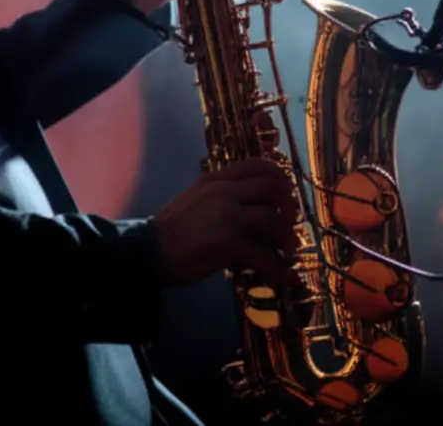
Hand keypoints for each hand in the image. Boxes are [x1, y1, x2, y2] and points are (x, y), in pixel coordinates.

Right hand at [152, 157, 300, 288]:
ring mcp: (227, 215)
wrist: (149, 249)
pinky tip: (288, 278)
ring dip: (288, 238)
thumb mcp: (195, 198)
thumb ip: (220, 196)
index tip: (287, 189)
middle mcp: (224, 191)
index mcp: (216, 179)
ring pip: (273, 219)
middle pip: (272, 187)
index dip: (278, 175)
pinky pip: (264, 256)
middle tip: (292, 222)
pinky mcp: (228, 242)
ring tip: (291, 252)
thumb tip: (248, 208)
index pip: (256, 165)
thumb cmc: (170, 228)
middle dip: (289, 205)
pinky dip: (280, 270)